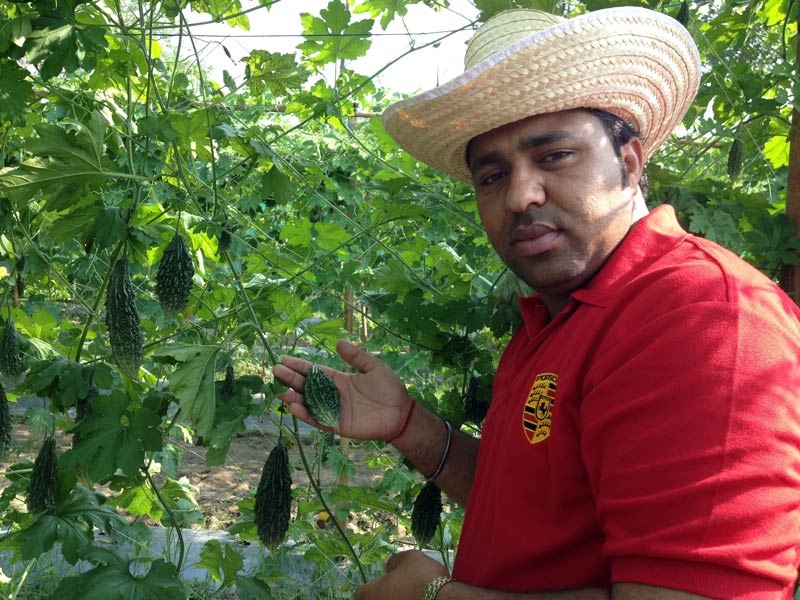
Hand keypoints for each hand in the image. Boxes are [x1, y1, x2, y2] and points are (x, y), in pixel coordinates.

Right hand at [272, 339, 411, 440]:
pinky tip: (295, 407)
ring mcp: (334, 410)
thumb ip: (356, 356)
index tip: (284, 360)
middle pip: (307, 386)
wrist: (401, 413)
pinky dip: (306, 415)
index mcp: (340, 379)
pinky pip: (318, 419)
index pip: (315, 372)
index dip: (300, 366)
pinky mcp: (337, 424)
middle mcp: (333, 394)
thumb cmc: (390, 389)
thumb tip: (338, 342)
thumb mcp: (374, 367)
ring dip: (294, 398)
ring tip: (281, 392)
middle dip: (291, 379)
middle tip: (276, 371)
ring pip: (308, 404)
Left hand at [355, 550, 448, 599]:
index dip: (371, 588)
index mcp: (370, 593)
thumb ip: (393, 561)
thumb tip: (387, 565)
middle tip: (395, 593)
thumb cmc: (422, 577)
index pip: (360, 593)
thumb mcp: (409, 559)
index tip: (383, 585)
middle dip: (382, 597)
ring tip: (408, 597)